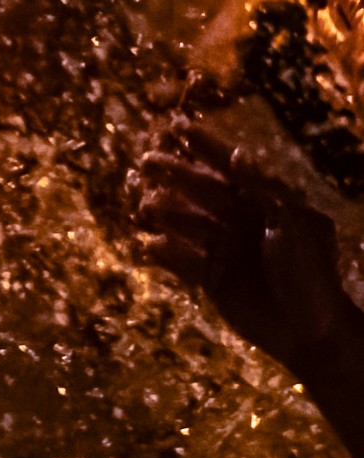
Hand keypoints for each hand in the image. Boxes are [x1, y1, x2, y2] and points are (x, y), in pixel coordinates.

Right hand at [132, 113, 363, 374]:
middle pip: (200, 191)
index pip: (231, 169)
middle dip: (173, 175)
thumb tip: (238, 153)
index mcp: (265, 205)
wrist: (310, 330)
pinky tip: (149, 246)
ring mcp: (223, 248)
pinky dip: (163, 252)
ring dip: (164, 212)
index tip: (177, 127)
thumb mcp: (294, 227)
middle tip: (145, 161)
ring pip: (184, 222)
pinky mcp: (209, 276)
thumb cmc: (311, 273)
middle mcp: (240, 221)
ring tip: (146, 207)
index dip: (206, 148)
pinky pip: (178, 259)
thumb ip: (265, 191)